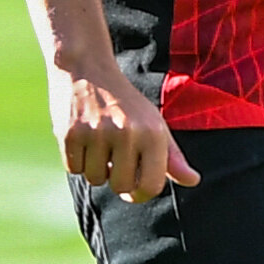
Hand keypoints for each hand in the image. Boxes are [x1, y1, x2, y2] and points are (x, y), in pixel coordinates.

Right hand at [53, 57, 194, 204]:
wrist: (86, 69)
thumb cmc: (126, 103)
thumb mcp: (154, 124)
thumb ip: (172, 157)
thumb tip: (193, 181)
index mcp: (152, 133)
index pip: (150, 186)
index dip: (141, 193)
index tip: (134, 188)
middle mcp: (127, 133)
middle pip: (121, 187)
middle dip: (116, 178)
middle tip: (113, 157)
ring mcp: (97, 133)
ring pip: (95, 179)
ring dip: (95, 168)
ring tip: (98, 143)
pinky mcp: (70, 134)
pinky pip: (74, 169)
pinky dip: (77, 160)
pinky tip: (81, 138)